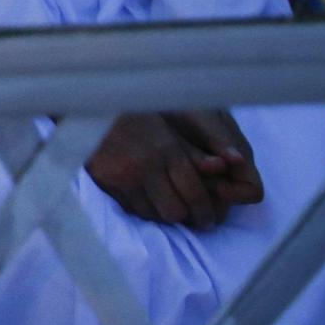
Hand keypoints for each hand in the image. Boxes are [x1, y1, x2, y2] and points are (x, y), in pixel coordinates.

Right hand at [86, 109, 248, 228]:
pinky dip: (140, 206)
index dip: (205, 212)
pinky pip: (130, 208)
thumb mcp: (171, 129)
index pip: (194, 194)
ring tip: (164, 202)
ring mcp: (122, 175)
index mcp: (166, 149)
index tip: (208, 218)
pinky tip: (143, 195)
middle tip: (189, 215)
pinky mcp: (104, 181)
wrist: (90, 106)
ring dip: (161, 212)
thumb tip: (233, 164)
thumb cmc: (138, 116)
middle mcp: (145, 165)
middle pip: (174, 212)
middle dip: (184, 215)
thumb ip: (197, 153)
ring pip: (152, 214)